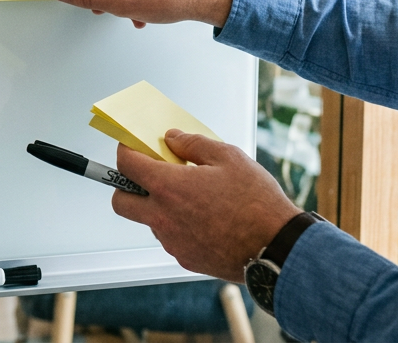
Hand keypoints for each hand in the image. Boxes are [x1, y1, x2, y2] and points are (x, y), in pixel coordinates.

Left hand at [111, 130, 301, 281]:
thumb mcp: (229, 157)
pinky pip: (170, 238)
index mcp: (169, 187)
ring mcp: (172, 241)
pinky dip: (177, 226)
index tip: (133, 147)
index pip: (126, 165)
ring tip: (190, 198)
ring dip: (157, 207)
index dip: (126, 151)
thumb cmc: (257, 203)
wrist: (276, 247)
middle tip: (148, 176)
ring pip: (148, 221)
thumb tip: (173, 138)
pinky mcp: (185, 258)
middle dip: (126, 186)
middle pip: (120, 202)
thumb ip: (193, 143)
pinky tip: (203, 219)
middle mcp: (163, 217)